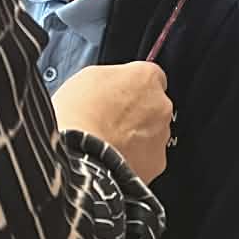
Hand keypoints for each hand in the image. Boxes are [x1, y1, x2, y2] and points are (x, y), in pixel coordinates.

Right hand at [52, 60, 172, 185]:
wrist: (77, 156)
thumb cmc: (78, 116)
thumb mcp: (88, 77)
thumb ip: (113, 77)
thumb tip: (114, 82)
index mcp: (146, 77)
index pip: (150, 75)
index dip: (132, 86)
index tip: (120, 94)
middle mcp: (161, 105)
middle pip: (154, 105)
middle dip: (137, 113)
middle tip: (110, 121)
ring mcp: (161, 135)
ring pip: (153, 133)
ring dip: (137, 136)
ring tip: (109, 142)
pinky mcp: (157, 162)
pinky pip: (149, 157)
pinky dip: (136, 158)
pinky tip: (114, 158)